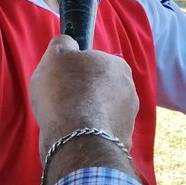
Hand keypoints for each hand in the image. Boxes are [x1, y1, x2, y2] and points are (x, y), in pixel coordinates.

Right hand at [28, 35, 138, 159]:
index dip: (76, 70)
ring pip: (102, 112)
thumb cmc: (65, 90)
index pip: (95, 62)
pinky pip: (102, 133)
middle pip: (100, 88)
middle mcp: (130, 90)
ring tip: (66, 122)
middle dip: (84, 93)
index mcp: (117, 65)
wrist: (76, 138)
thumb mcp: (55, 55)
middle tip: (61, 100)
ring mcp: (129, 118)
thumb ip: (63, 43)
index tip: (62, 80)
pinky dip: (90, 134)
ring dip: (87, 115)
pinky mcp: (123, 142)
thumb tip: (69, 42)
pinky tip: (74, 136)